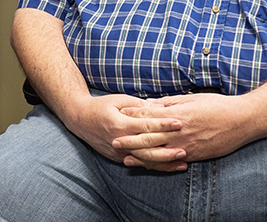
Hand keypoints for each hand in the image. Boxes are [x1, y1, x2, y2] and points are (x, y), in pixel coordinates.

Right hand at [56, 93, 185, 169]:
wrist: (80, 120)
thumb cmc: (101, 106)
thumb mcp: (119, 100)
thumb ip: (139, 105)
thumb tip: (160, 106)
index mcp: (119, 123)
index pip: (146, 126)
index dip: (163, 124)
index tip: (179, 122)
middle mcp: (119, 140)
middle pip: (147, 146)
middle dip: (168, 147)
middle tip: (186, 146)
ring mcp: (118, 152)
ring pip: (145, 159)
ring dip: (165, 162)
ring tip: (183, 161)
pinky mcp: (118, 159)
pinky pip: (139, 164)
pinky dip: (155, 166)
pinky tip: (169, 166)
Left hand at [114, 93, 255, 166]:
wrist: (241, 121)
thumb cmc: (217, 105)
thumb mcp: (191, 98)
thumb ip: (169, 103)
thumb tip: (151, 103)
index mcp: (176, 115)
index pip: (148, 116)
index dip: (132, 115)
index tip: (118, 114)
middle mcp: (178, 132)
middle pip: (148, 137)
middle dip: (129, 139)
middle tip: (113, 140)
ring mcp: (186, 146)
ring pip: (157, 153)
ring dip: (139, 156)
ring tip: (125, 157)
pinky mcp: (194, 156)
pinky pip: (172, 162)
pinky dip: (158, 164)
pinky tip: (149, 165)